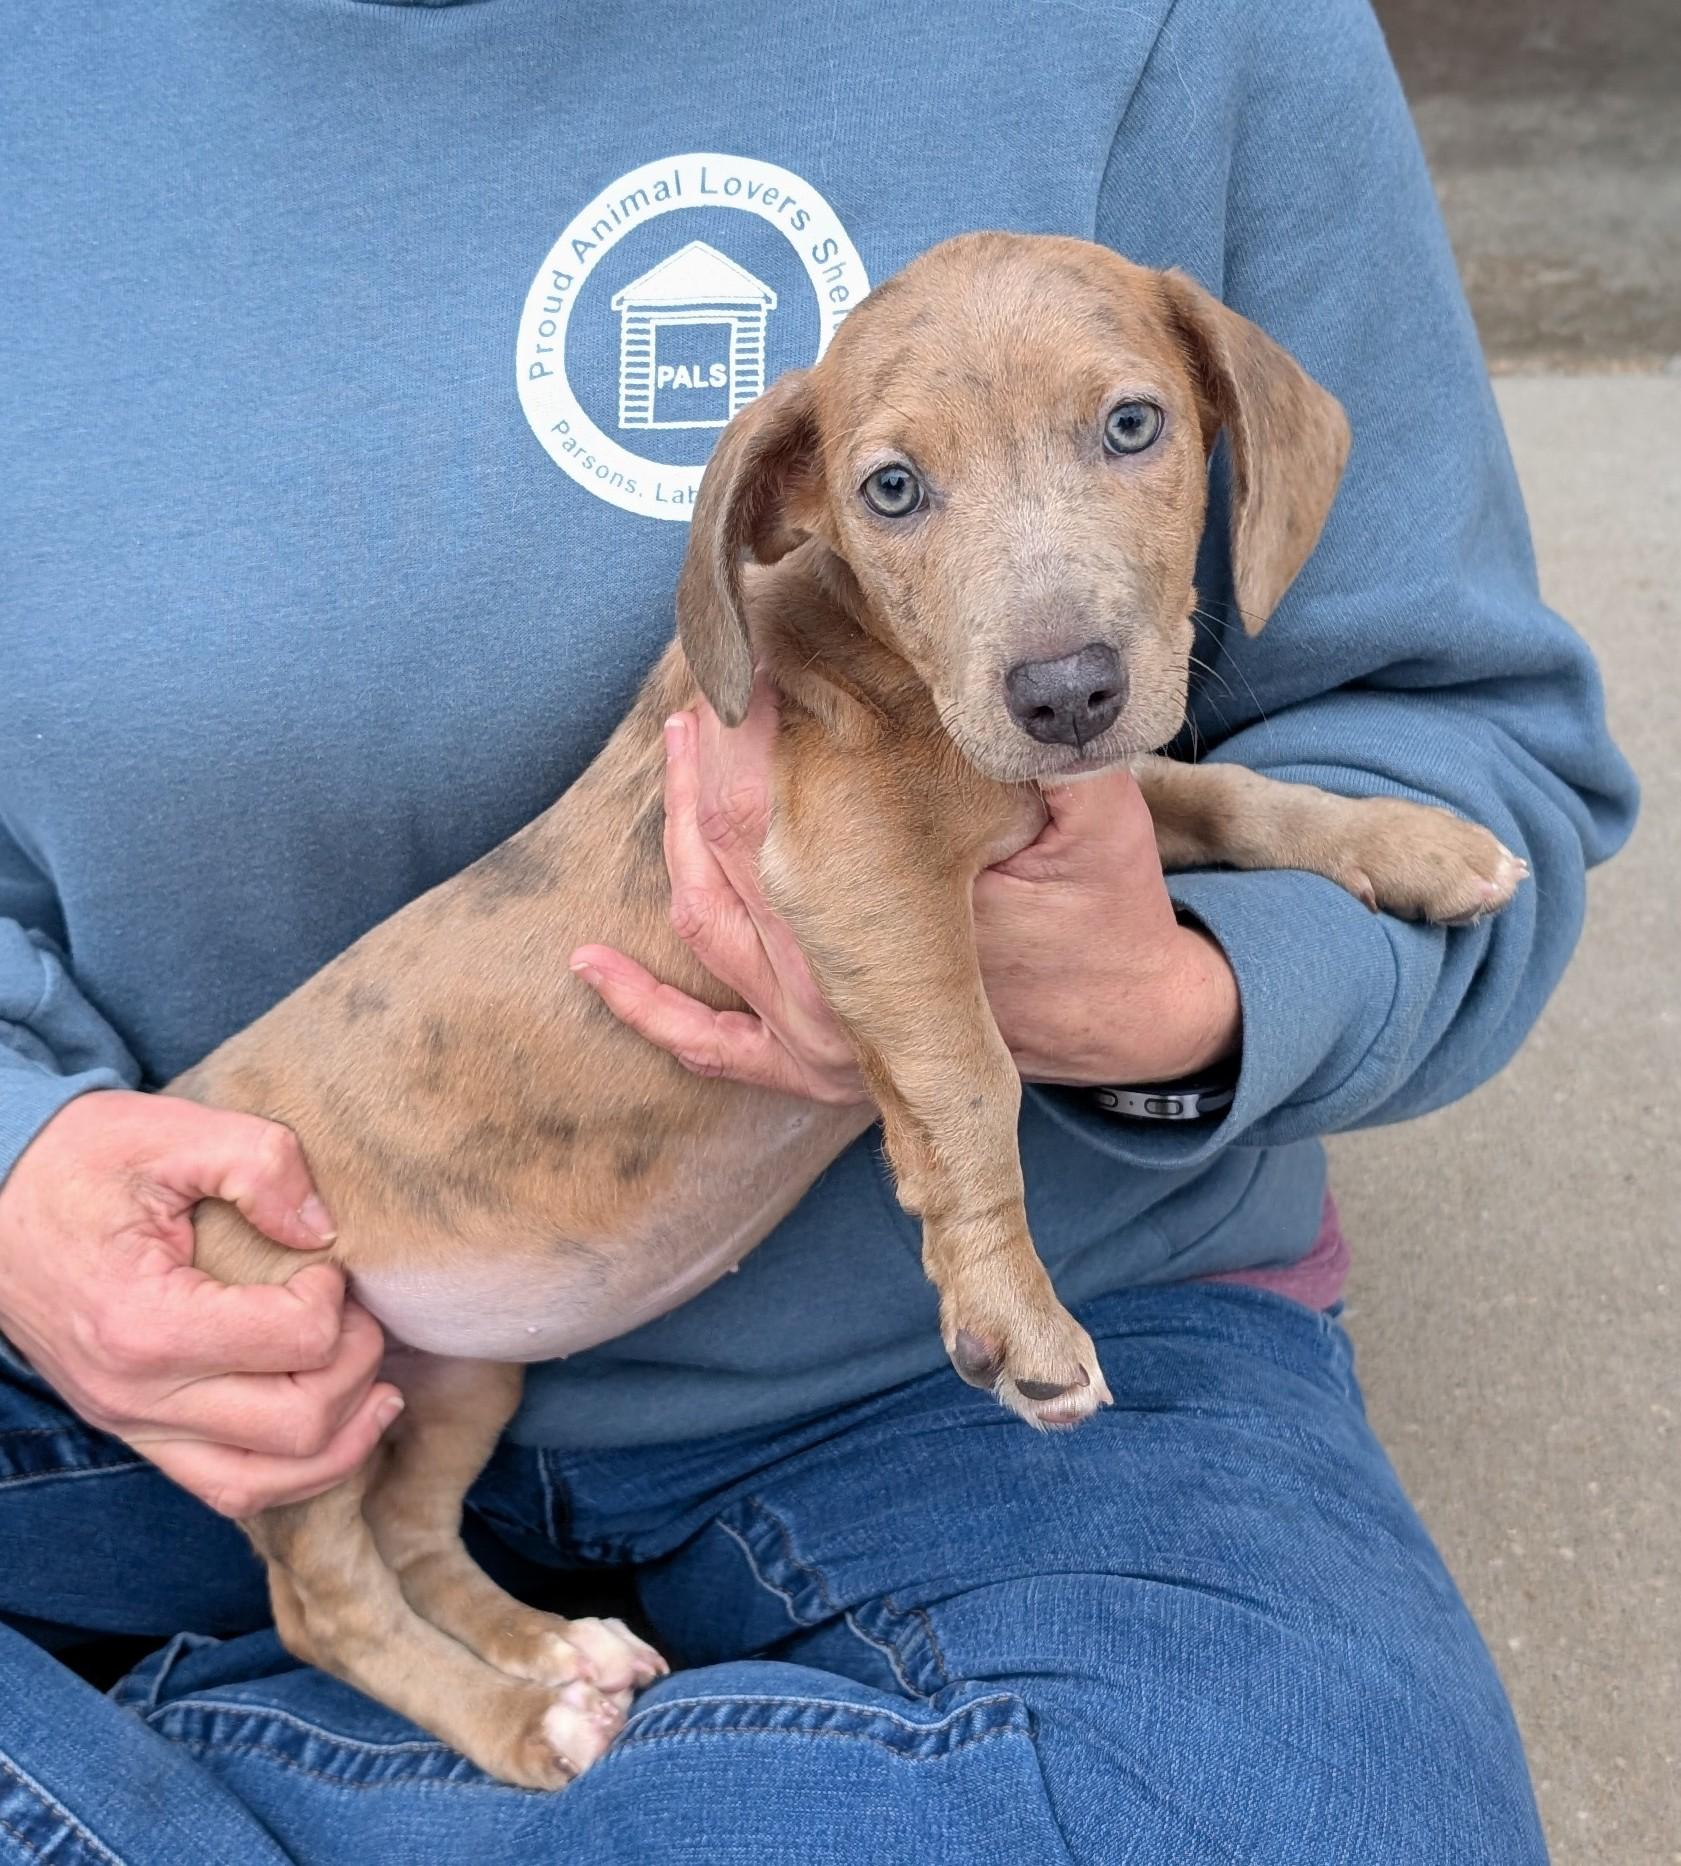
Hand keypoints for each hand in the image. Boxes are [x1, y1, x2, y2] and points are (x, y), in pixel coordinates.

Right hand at [0, 1090, 402, 1517]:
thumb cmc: (78, 1161)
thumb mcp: (171, 1132)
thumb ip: (261, 1163)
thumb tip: (323, 1229)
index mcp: (148, 1321)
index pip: (296, 1341)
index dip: (335, 1301)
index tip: (326, 1265)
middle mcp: (138, 1394)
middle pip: (296, 1425)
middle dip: (355, 1367)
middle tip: (358, 1316)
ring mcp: (132, 1423)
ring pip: (263, 1482)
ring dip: (340, 1445)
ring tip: (379, 1394)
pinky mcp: (134, 1430)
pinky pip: (225, 1486)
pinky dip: (290, 1472)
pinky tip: (332, 1429)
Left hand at [570, 683, 1239, 1098]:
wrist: (1131, 1026)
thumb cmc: (1111, 917)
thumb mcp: (1101, 822)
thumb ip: (1051, 756)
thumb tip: (1008, 676)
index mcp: (898, 910)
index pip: (790, 796)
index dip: (754, 720)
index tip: (750, 652)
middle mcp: (837, 981)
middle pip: (727, 848)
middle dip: (709, 759)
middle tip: (715, 684)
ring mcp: (818, 1033)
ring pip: (704, 917)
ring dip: (680, 830)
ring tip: (686, 749)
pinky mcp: (813, 1065)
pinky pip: (706, 1043)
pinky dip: (644, 1005)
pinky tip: (592, 964)